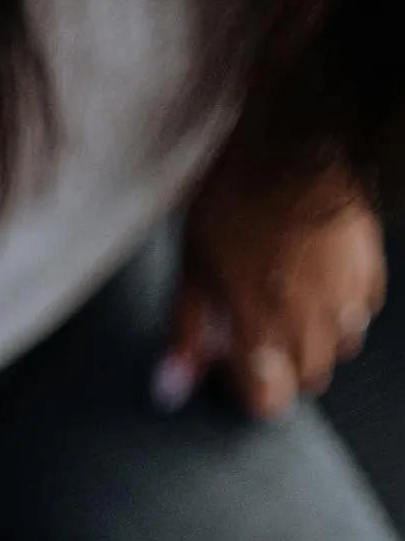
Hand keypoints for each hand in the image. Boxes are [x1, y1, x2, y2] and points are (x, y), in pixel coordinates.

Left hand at [160, 140, 386, 419]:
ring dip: (316, 337)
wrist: (295, 137)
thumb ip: (186, 335)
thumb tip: (169, 391)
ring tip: (288, 299)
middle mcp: (313, 326)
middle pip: (307, 378)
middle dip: (281, 366)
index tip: (233, 364)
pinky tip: (318, 275)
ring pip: (341, 346)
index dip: (248, 390)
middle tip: (256, 326)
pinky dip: (343, 304)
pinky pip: (362, 307)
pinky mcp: (370, 265)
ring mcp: (348, 297)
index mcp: (264, 335)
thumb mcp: (193, 269)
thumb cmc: (236, 200)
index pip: (269, 403)